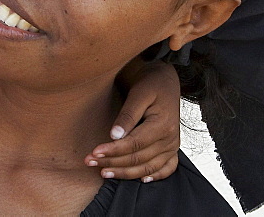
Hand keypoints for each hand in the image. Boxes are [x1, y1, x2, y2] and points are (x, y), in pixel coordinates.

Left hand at [84, 60, 180, 181]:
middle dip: (113, 162)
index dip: (113, 150)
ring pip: (149, 167)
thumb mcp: (138, 93)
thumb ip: (127, 115)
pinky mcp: (173, 148)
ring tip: (104, 172)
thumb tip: (114, 135)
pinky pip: (167, 168)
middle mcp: (171, 139)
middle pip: (139, 158)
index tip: (94, 152)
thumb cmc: (150, 85)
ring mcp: (173, 145)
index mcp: (163, 124)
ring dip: (126, 173)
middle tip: (90, 162)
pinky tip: (141, 180)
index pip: (134, 144)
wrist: (165, 81)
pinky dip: (155, 176)